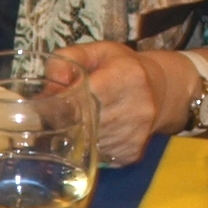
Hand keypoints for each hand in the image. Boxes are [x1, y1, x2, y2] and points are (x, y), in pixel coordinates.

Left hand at [58, 41, 188, 164]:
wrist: (160, 89)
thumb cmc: (121, 67)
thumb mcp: (95, 52)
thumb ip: (66, 61)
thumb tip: (49, 88)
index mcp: (127, 76)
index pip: (89, 94)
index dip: (64, 101)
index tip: (48, 102)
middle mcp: (137, 107)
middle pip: (86, 121)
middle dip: (63, 119)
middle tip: (51, 114)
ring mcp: (136, 132)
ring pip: (89, 142)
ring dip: (74, 134)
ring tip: (74, 120)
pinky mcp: (132, 151)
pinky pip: (97, 154)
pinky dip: (87, 146)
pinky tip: (92, 132)